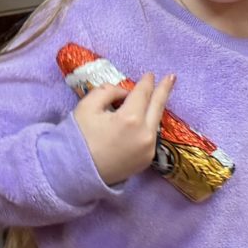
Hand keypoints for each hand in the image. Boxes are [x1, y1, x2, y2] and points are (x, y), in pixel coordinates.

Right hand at [73, 71, 172, 185]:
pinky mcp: (147, 160)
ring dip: (155, 108)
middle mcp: (145, 134)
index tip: (149, 74)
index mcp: (130, 119)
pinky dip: (149, 125)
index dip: (146, 82)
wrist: (75, 173)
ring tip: (158, 96)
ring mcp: (148, 149)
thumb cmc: (78, 138)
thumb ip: (108, 92)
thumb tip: (125, 93)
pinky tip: (145, 119)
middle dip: (165, 90)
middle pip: (158, 106)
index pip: (143, 94)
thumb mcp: (87, 106)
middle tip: (172, 78)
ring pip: (155, 122)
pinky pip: (151, 136)